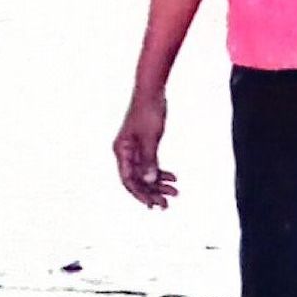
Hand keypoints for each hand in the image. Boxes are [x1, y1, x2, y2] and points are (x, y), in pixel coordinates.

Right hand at [113, 88, 176, 207]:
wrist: (152, 92)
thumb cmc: (148, 112)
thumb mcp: (151, 138)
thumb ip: (149, 160)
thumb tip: (149, 181)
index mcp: (122, 151)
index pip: (128, 180)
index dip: (140, 194)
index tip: (153, 204)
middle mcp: (125, 152)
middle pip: (137, 180)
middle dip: (152, 193)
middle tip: (166, 204)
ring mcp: (134, 149)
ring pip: (145, 173)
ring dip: (159, 184)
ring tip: (175, 193)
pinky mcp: (144, 145)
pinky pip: (151, 164)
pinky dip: (161, 172)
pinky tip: (173, 178)